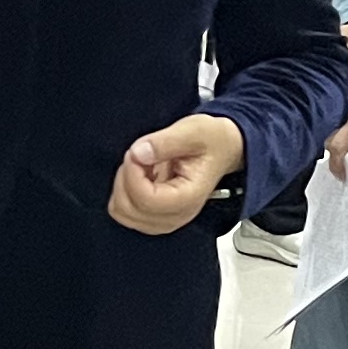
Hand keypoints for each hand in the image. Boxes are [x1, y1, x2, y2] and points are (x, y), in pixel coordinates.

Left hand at [112, 114, 245, 234]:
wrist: (224, 149)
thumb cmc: (212, 141)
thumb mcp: (193, 131)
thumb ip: (165, 142)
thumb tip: (138, 153)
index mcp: (189, 197)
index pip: (147, 200)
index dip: (133, 174)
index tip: (137, 152)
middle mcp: (177, 215)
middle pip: (130, 211)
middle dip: (125, 179)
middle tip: (140, 156)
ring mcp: (165, 218)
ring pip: (124, 213)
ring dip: (124, 185)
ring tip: (142, 165)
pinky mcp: (156, 214)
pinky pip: (126, 210)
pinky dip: (125, 191)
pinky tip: (141, 174)